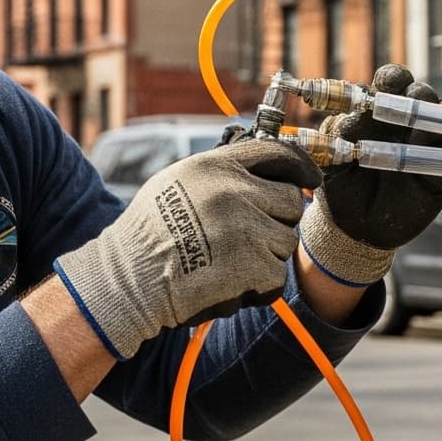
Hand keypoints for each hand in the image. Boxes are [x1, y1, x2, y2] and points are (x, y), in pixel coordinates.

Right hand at [55, 137, 322, 360]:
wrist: (130, 279)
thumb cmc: (147, 233)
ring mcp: (248, 230)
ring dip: (265, 255)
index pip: (278, 154)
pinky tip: (229, 282)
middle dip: (276, 220)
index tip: (312, 178)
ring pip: (286, 242)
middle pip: (291, 202)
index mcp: (217, 167)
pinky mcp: (254, 267)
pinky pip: (277, 276)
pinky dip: (258, 286)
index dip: (301, 167)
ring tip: (227, 260)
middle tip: (245, 235)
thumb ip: (220, 172)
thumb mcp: (177, 182)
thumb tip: (262, 170)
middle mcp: (236, 192)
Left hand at [298, 65, 441, 288]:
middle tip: (406, 106)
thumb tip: (347, 120)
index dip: (392, 79)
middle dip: (417, 93)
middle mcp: (405, 122)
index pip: (390, 82)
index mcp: (376, 112)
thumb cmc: (341, 188)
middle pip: (421, 92)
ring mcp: (427, 142)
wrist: (357, 229)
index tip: (385, 86)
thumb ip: (334, 139)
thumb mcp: (329, 161)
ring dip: (437, 112)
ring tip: (421, 129)